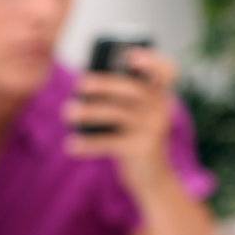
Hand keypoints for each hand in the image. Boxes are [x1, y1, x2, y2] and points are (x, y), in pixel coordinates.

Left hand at [63, 47, 179, 193]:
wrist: (153, 179)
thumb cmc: (135, 139)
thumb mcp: (134, 117)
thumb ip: (119, 99)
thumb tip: (84, 84)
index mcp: (161, 96)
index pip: (167, 71)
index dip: (152, 61)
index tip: (130, 55)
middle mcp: (161, 110)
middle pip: (132, 90)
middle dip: (105, 84)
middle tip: (80, 84)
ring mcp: (153, 130)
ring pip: (117, 114)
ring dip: (89, 112)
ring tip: (67, 112)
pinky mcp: (141, 150)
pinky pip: (110, 142)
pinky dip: (88, 144)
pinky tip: (70, 145)